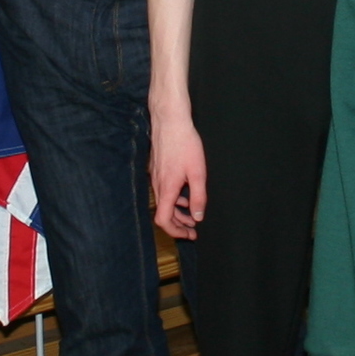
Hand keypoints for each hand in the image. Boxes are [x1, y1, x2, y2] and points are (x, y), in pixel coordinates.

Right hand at [149, 108, 207, 238]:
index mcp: (167, 188)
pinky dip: (174, 199)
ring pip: (164, 202)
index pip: (163, 220)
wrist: (170, 121)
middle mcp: (158, 185)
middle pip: (163, 213)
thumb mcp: (197, 172)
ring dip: (177, 212)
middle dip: (178, 224)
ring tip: (192, 215)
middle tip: (193, 230)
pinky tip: (185, 195)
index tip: (190, 234)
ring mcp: (155, 177)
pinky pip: (163, 191)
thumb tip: (198, 217)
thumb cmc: (185, 144)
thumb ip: (198, 196)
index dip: (175, 231)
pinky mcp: (157, 169)